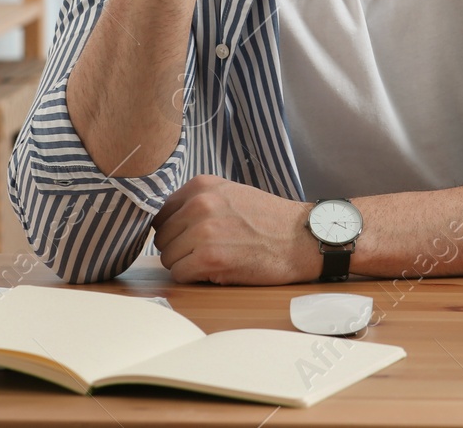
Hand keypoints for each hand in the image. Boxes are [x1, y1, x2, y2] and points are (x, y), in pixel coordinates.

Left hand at [152, 175, 313, 284]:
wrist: (301, 238)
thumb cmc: (268, 220)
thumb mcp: (230, 193)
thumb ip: (197, 201)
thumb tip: (163, 222)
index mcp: (201, 185)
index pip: (161, 214)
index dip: (174, 230)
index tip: (189, 237)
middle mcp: (199, 204)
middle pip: (162, 238)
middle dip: (179, 249)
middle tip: (207, 251)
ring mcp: (203, 231)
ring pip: (168, 258)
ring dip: (186, 264)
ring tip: (214, 260)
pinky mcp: (209, 258)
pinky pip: (180, 274)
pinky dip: (194, 278)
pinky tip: (218, 270)